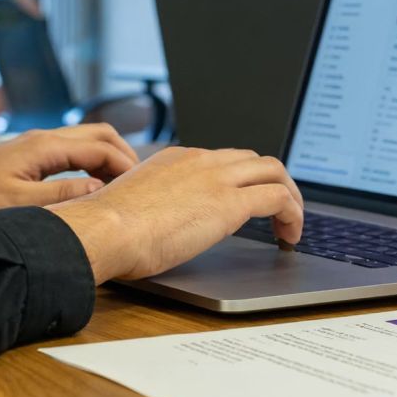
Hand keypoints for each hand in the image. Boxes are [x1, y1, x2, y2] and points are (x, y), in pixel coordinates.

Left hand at [0, 125, 140, 219]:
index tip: (142, 188)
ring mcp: (35, 146)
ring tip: (122, 186)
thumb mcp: (18, 207)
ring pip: (86, 141)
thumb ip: (62, 196)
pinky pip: (72, 152)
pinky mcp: (28, 157)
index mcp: (44, 147)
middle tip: (140, 184)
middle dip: (125, 155)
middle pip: (100, 135)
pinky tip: (93, 186)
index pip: (102, 147)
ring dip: (109, 158)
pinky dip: (92, 163)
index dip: (127, 165)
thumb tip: (99, 188)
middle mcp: (42, 139)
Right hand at [46, 147, 303, 283]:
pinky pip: (279, 198)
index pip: (223, 160)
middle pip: (254, 160)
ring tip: (291, 224)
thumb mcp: (134, 204)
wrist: (104, 231)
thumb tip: (156, 224)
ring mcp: (217, 178)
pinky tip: (290, 236)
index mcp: (176, 159)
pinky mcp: (231, 203)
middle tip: (280, 210)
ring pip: (274, 171)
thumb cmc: (106, 229)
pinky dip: (293, 214)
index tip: (247, 200)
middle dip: (273, 182)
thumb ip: (153, 205)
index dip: (242, 180)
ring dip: (290, 196)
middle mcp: (201, 161)